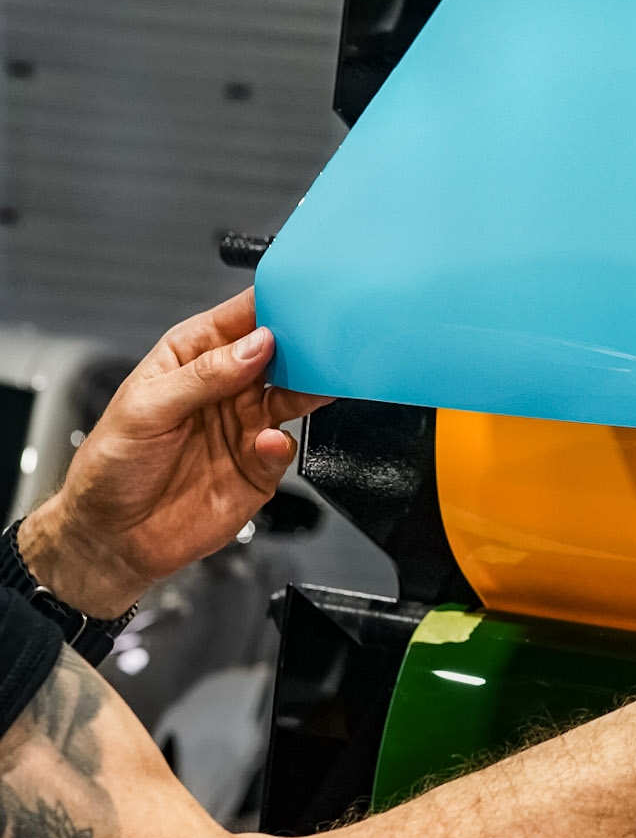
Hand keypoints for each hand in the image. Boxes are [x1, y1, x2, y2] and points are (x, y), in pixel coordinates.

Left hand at [17, 289, 330, 619]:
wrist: (114, 537)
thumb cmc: (113, 465)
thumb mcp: (145, 408)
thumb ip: (204, 376)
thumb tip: (255, 346)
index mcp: (192, 357)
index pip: (239, 319)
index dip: (269, 305)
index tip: (296, 300)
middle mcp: (225, 388)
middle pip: (277, 354)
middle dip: (301, 345)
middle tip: (320, 341)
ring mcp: (244, 426)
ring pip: (291, 396)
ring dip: (306, 388)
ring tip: (316, 384)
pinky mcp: (259, 468)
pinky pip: (283, 448)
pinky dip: (281, 444)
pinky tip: (267, 442)